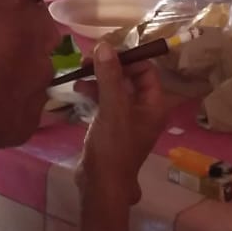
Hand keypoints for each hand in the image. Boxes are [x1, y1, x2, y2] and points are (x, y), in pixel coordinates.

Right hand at [80, 44, 167, 206]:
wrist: (101, 184)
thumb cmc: (113, 147)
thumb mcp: (112, 109)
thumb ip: (110, 77)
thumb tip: (104, 45)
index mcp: (153, 105)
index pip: (146, 70)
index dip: (128, 58)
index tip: (105, 51)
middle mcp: (143, 109)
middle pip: (129, 78)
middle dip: (109, 67)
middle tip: (87, 58)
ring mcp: (126, 118)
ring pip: (114, 88)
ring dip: (98, 78)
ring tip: (79, 73)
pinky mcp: (110, 126)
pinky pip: (104, 101)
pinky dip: (93, 92)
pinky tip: (78, 89)